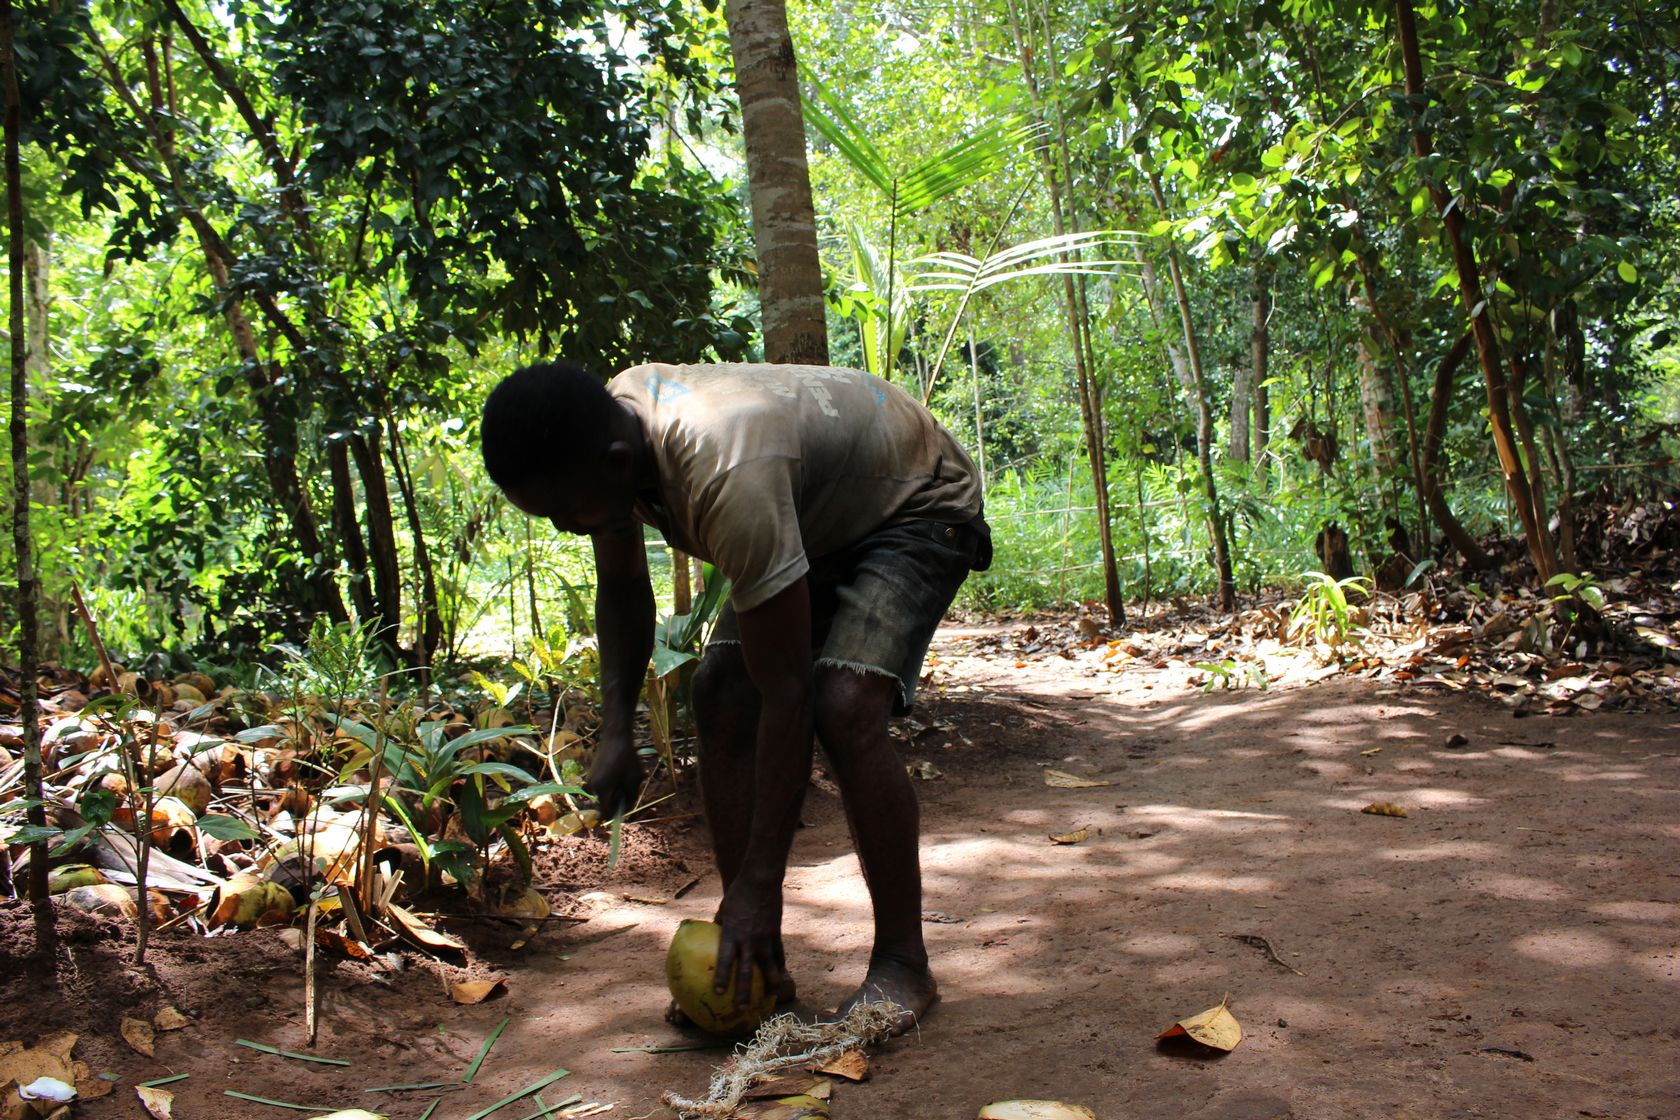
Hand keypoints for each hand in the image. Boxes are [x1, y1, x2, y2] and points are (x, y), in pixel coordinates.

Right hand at [585, 733, 642, 819]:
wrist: (615, 737)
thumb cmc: (627, 757)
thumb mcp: (634, 779)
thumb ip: (631, 796)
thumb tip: (627, 806)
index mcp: (602, 789)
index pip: (605, 813)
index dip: (617, 813)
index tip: (627, 805)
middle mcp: (592, 787)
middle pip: (605, 803)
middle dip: (617, 800)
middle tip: (629, 789)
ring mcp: (590, 780)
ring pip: (603, 794)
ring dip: (614, 792)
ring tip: (625, 780)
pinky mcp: (591, 774)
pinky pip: (601, 786)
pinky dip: (610, 785)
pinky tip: (619, 774)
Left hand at [712, 877, 784, 1009]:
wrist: (761, 881)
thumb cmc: (738, 895)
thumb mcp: (724, 911)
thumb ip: (720, 928)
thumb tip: (710, 940)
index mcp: (732, 933)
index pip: (726, 959)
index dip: (723, 976)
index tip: (719, 993)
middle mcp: (749, 939)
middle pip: (747, 970)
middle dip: (745, 991)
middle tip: (742, 1008)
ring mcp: (765, 937)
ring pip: (769, 966)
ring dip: (769, 984)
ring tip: (770, 999)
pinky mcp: (776, 934)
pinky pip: (778, 954)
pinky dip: (778, 966)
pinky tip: (779, 977)